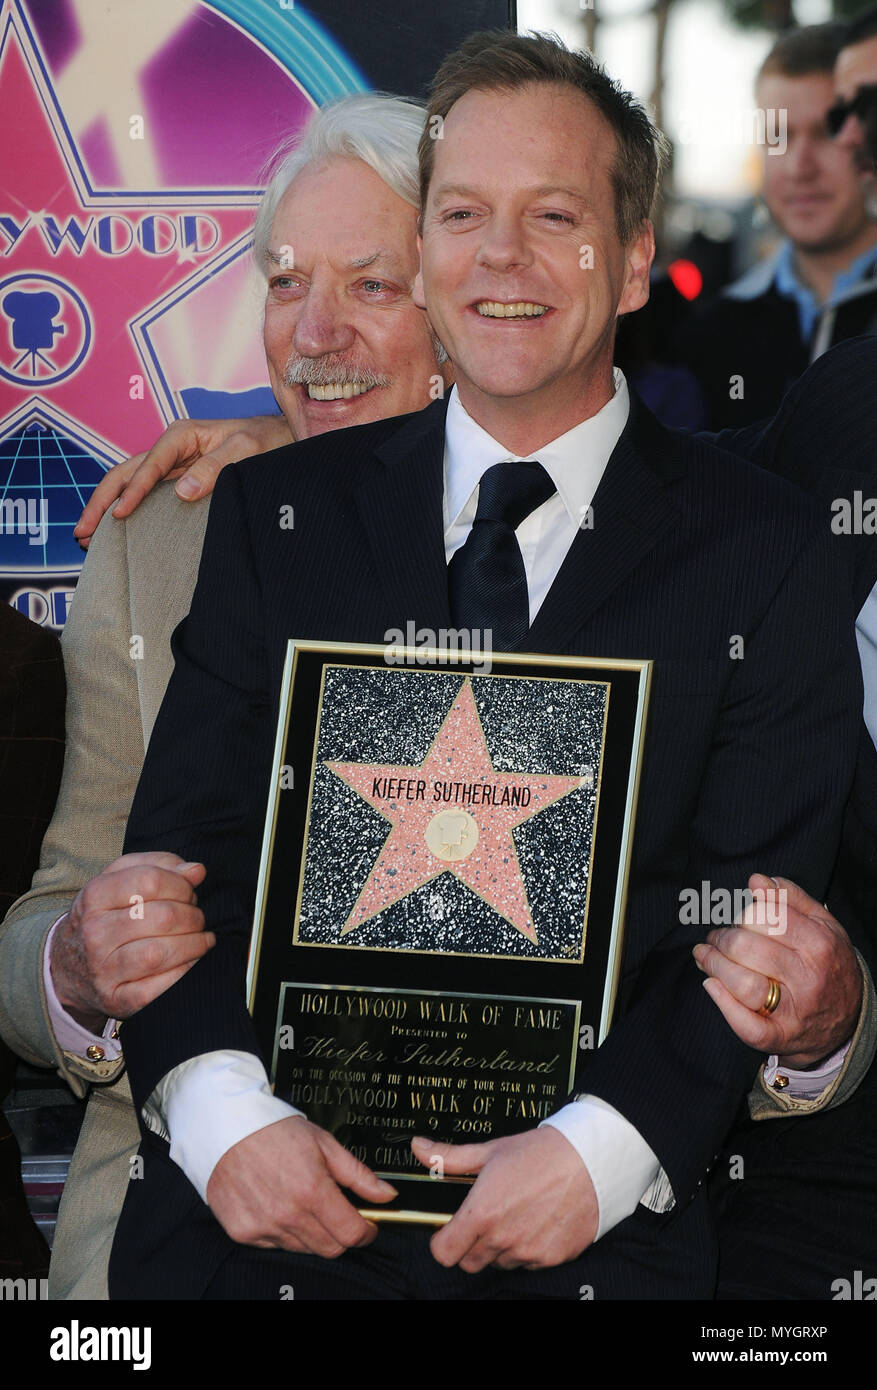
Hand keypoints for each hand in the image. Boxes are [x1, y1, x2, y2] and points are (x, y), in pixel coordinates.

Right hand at [52, 852, 212, 1031]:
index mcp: (94, 896)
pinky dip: (186, 972)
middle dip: (193, 916)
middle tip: (197, 919)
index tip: (189, 892)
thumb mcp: (119, 881)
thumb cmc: (105, 916)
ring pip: (162, 953)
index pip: (151, 880)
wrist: (67, 967)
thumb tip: (196, 871)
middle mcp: (95, 933)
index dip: (181, 884)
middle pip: (164, 917)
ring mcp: (104, 970)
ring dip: (195, 944)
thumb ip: (158, 866)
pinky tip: (191, 962)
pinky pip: (162, 988)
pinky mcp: (118, 1000)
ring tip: (201, 939)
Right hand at [73, 414, 293, 544]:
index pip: (149, 465)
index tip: (118, 515)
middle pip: (125, 473)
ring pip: (129, 485)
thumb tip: (181, 491)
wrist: (283, 442)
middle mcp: (171, 449)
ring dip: (106, 509)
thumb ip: (215, 467)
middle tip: (83, 532)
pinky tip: (116, 533)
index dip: (132, 491)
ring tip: (87, 538)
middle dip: (101, 502)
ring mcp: (173, 467)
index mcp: (182, 435)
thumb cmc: (267, 441)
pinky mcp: (179, 483)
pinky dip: (127, 512)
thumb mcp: (245, 450)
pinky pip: (146, 496)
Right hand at [205, 1115, 395, 1254]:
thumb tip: (386, 1195)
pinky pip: (274, 1244)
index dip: (366, 1232)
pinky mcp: (243, 1232)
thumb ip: (357, 1174)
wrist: (225, 1127)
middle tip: (337, 1212)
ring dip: (311, 1232)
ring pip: (303, 1248)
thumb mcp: (323, 1143)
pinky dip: (283, 1232)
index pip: (351, 1234)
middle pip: (330, 1248)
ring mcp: (264, 1226)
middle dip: (341, 1234)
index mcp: (312, 1191)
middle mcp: (288, 1214)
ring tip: (302, 1201)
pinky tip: (279, 1205)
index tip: (368, 1226)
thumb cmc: (272, 1129)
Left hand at [412, 1127, 598, 1271]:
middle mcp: (503, 1238)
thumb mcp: (491, 1150)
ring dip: (500, 1247)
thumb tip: (419, 1148)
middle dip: (471, 1244)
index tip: (448, 1228)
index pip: (444, 1253)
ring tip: (515, 1213)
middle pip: (470, 1262)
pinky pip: (528, 1264)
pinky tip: (536, 1221)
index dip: (442, 1241)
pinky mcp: (551, 1258)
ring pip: (500, 1263)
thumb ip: (450, 1157)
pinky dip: (527, 1249)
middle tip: (485, 1216)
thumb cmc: (542, 1152)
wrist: (592, 1160)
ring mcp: (528, 1252)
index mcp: (482, 1213)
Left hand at [693, 873, 862, 1067]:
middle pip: (747, 949)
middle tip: (714, 938)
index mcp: (820, 944)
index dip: (742, 915)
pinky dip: (723, 1004)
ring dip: (714, 966)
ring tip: (704, 957)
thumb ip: (790, 898)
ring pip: (743, 985)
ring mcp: (795, 1012)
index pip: (766, 918)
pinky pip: (747, 1026)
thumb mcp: (822, 925)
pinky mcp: (782, 1037)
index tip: (736, 919)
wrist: (849, 1019)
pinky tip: (711, 985)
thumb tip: (757, 880)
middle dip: (721, 939)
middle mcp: (809, 978)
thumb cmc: (828, 963)